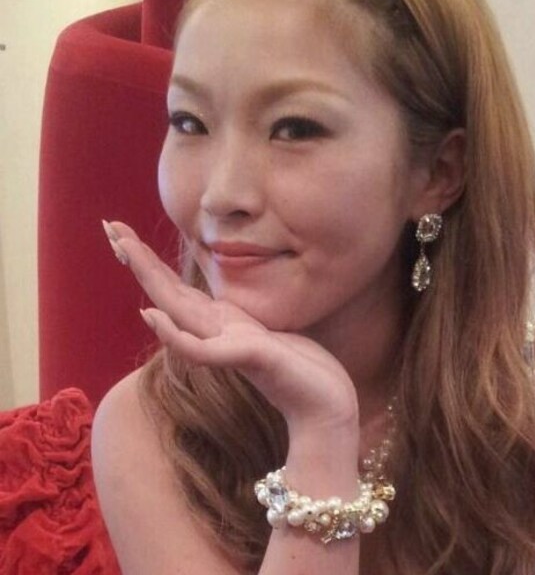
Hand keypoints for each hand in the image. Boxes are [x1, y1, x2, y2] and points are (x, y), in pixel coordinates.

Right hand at [103, 221, 358, 430]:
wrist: (326, 407)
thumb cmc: (302, 371)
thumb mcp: (266, 334)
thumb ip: (238, 324)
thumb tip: (224, 308)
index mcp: (223, 324)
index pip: (178, 290)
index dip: (152, 264)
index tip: (126, 234)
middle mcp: (218, 332)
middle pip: (169, 292)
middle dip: (140, 259)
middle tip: (109, 226)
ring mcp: (228, 346)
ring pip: (178, 310)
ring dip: (149, 280)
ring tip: (123, 247)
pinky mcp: (247, 358)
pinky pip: (202, 348)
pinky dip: (174, 334)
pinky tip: (152, 314)